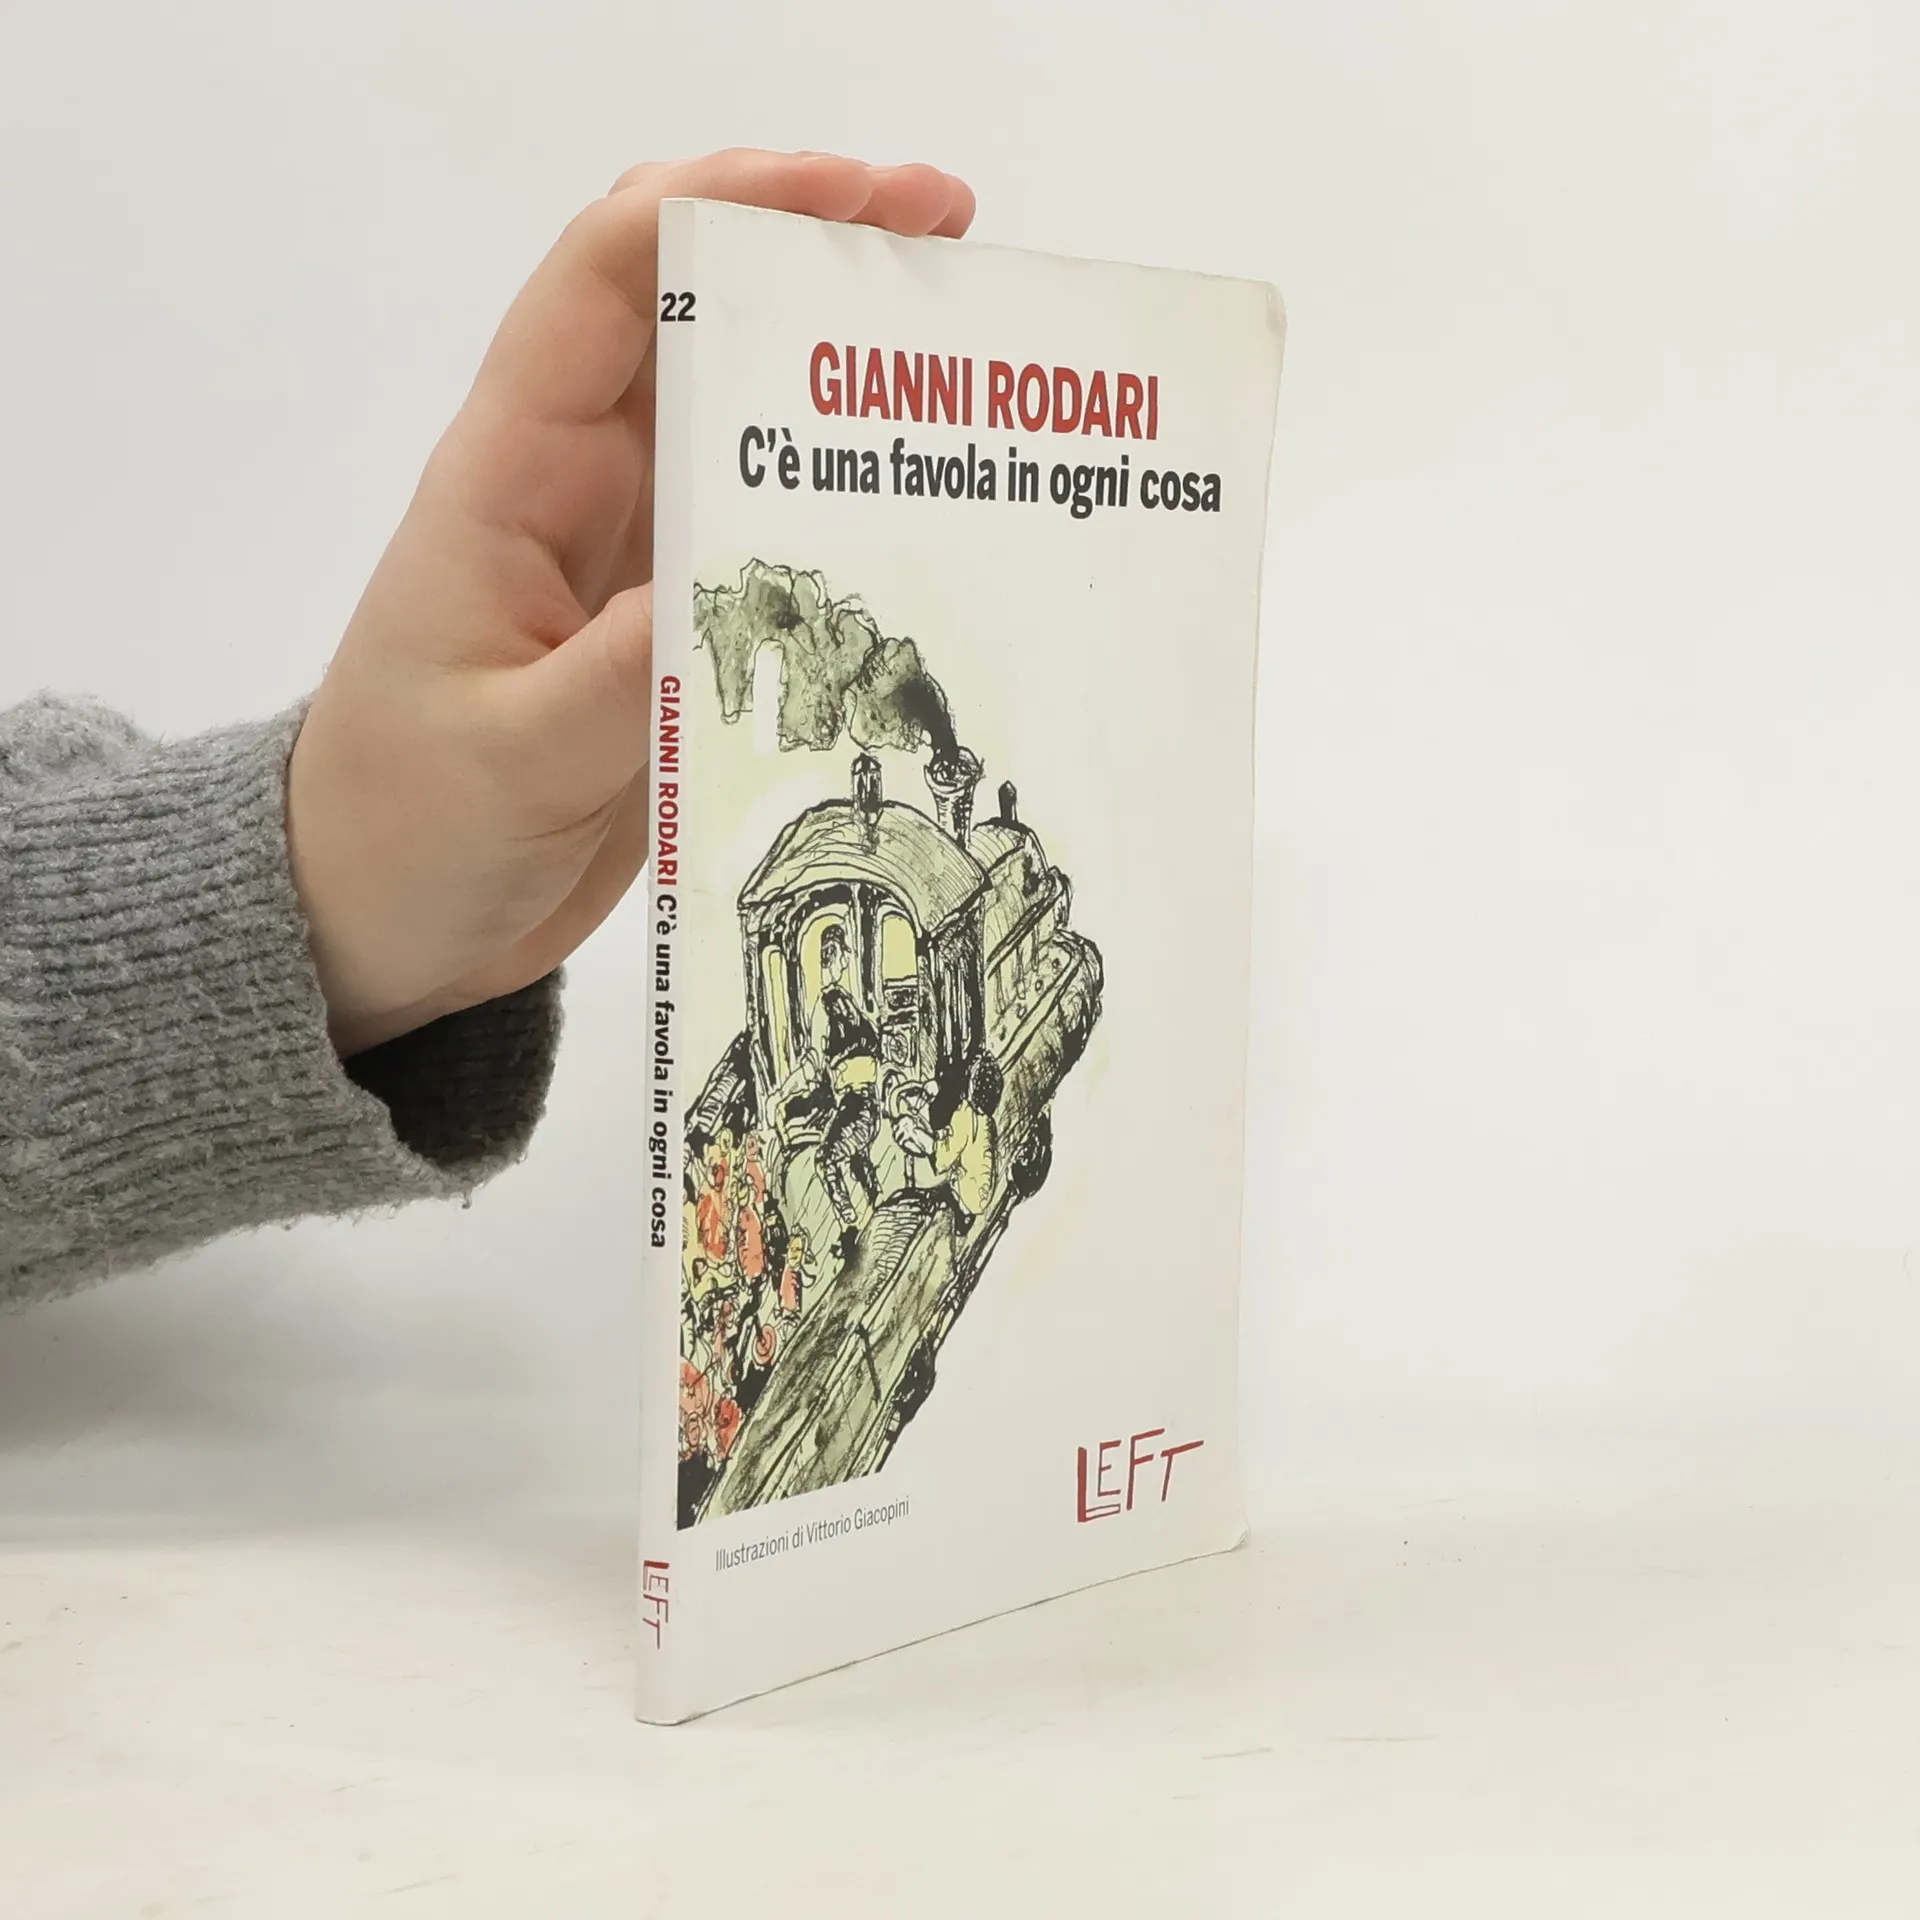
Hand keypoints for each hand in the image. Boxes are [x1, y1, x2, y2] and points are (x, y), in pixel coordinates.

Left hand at [287, 151, 974, 1054]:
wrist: (382, 916)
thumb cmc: (404, 827)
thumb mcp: (507, 759)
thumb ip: (616, 683)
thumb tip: (739, 589)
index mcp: (509, 479)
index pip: (605, 279)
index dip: (723, 201)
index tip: (856, 193)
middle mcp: (577, 489)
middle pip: (693, 316)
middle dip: (815, 254)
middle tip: (956, 246)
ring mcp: (631, 556)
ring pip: (743, 419)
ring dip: (845, 379)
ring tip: (974, 369)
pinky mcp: (671, 627)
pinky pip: (767, 538)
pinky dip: (844, 509)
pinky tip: (932, 522)